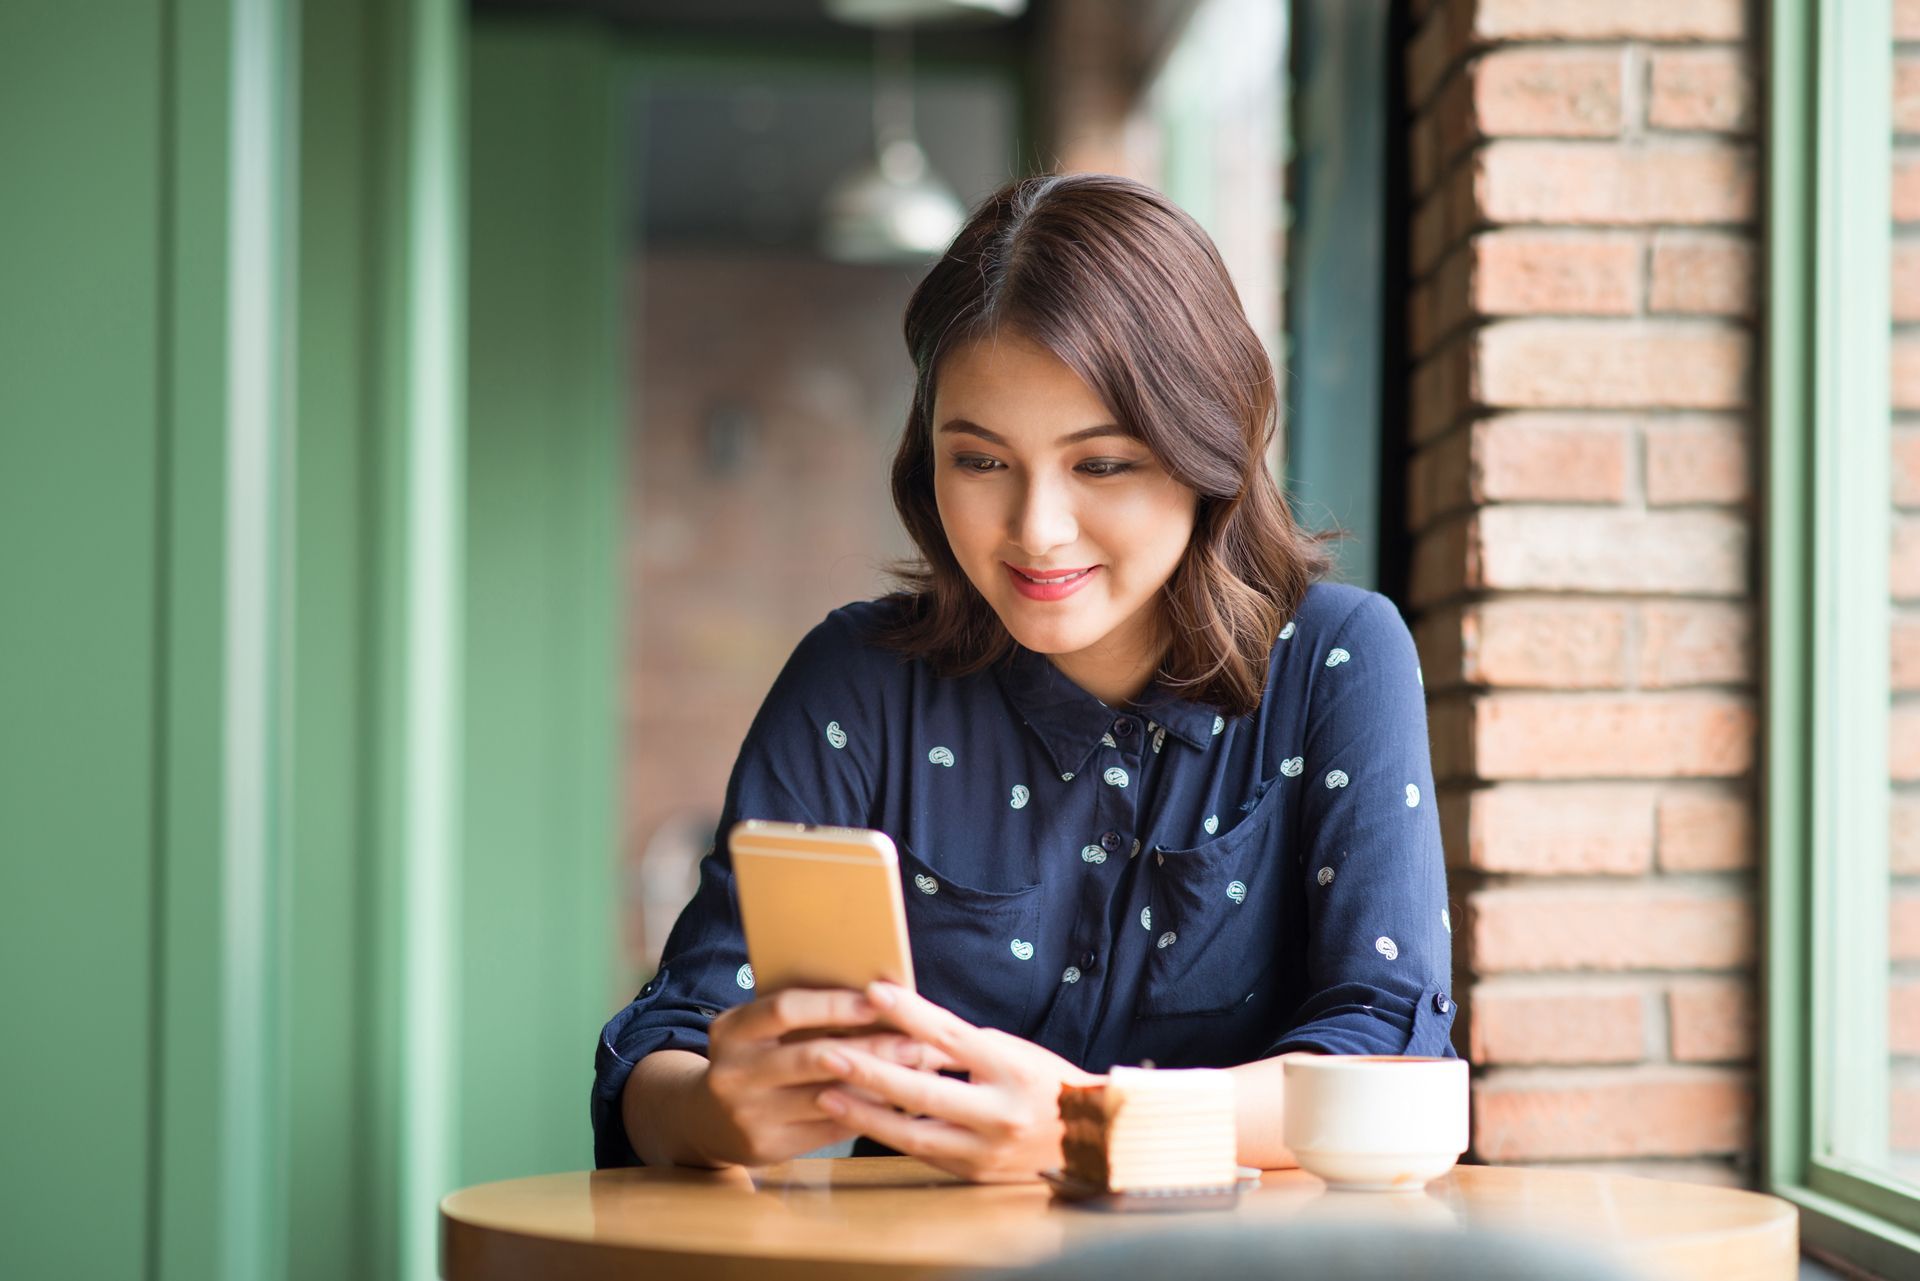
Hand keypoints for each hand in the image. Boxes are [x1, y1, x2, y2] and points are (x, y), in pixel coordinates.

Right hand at [694, 987, 958, 1167]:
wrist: (705, 1119)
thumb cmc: (753, 1058)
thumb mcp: (759, 1030)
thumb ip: (802, 1013)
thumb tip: (880, 993)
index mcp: (731, 1030)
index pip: (785, 1009)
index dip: (833, 1004)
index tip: (879, 999)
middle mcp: (732, 1072)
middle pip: (813, 1057)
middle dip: (871, 1048)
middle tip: (916, 1042)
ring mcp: (747, 1114)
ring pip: (826, 1098)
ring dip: (877, 1084)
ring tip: (916, 1071)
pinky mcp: (766, 1147)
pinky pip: (828, 1129)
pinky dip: (865, 1112)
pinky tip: (894, 1101)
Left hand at [814, 981, 1101, 1182]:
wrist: (1087, 1141)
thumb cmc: (1043, 1082)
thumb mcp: (1010, 1051)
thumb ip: (960, 1046)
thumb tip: (905, 1030)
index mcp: (1011, 1069)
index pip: (951, 1036)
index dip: (910, 1013)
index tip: (873, 992)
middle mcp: (998, 1113)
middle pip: (922, 1092)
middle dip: (868, 1071)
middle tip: (826, 1052)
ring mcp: (985, 1150)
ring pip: (912, 1134)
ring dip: (864, 1114)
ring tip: (826, 1094)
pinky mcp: (973, 1174)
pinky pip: (922, 1153)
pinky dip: (887, 1135)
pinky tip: (857, 1121)